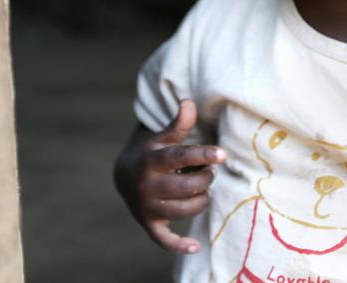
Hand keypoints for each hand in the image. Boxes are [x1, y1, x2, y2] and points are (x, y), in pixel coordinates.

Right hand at [114, 99, 225, 253]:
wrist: (124, 175)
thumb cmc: (152, 151)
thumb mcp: (162, 137)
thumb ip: (178, 124)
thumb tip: (189, 102)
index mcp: (151, 160)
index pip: (179, 158)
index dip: (202, 155)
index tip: (223, 154)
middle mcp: (147, 185)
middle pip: (185, 187)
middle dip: (205, 179)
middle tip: (210, 172)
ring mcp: (147, 207)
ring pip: (183, 210)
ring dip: (201, 201)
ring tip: (205, 190)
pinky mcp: (149, 224)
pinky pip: (164, 239)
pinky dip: (179, 245)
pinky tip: (195, 245)